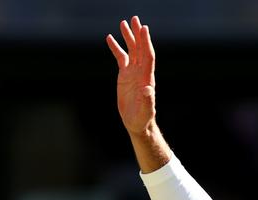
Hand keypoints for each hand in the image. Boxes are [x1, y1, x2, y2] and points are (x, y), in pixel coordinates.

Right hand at [106, 17, 156, 134]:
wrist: (137, 122)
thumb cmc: (142, 118)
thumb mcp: (146, 110)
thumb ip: (148, 100)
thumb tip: (148, 89)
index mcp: (147, 77)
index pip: (147, 55)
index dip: (146, 42)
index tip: (144, 28)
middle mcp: (141, 72)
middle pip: (140, 48)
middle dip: (137, 34)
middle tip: (134, 19)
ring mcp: (133, 72)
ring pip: (131, 50)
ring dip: (128, 37)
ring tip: (123, 23)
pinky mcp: (124, 75)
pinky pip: (121, 57)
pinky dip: (116, 48)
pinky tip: (110, 38)